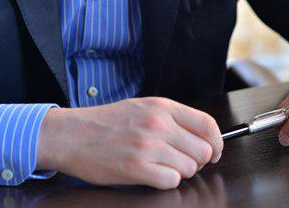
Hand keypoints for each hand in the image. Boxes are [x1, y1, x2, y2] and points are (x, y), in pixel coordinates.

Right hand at [36, 96, 223, 189]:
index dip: (217, 142)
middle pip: (203, 150)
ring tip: (160, 166)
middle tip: (180, 161)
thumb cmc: (105, 122)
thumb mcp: (141, 107)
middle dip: (197, 161)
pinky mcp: (138, 168)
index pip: (208, 125)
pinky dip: (165, 181)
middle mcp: (159, 124)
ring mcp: (149, 146)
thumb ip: (171, 118)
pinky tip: (151, 174)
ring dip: (179, 172)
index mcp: (162, 107)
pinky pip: (171, 181)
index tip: (214, 151)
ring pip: (189, 168)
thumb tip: (202, 137)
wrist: (71, 135)